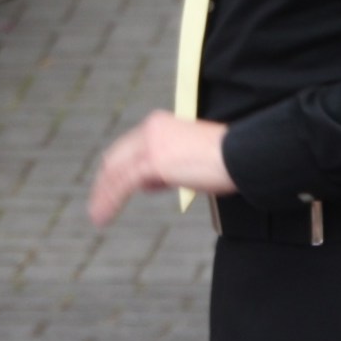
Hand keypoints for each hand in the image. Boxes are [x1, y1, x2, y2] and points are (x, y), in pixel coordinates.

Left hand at [88, 111, 234, 226]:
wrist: (242, 154)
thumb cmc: (227, 157)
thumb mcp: (190, 156)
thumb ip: (168, 164)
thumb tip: (154, 180)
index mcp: (160, 124)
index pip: (129, 146)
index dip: (119, 169)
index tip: (112, 188)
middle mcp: (151, 129)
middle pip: (116, 157)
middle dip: (105, 182)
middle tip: (98, 203)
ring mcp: (151, 144)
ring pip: (115, 172)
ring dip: (103, 195)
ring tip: (97, 216)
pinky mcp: (153, 161)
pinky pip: (122, 183)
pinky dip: (109, 200)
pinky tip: (103, 215)